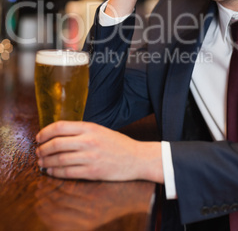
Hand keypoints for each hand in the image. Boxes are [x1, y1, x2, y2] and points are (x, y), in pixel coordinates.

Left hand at [36, 121, 162, 182]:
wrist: (137, 158)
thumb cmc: (118, 143)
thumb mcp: (100, 130)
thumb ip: (82, 131)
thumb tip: (59, 134)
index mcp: (90, 128)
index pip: (60, 126)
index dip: (45, 132)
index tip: (39, 137)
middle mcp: (89, 141)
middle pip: (56, 143)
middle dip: (43, 148)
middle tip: (38, 151)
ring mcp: (90, 157)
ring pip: (60, 159)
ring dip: (47, 162)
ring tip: (42, 162)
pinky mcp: (93, 172)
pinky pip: (68, 172)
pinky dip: (56, 172)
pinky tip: (52, 171)